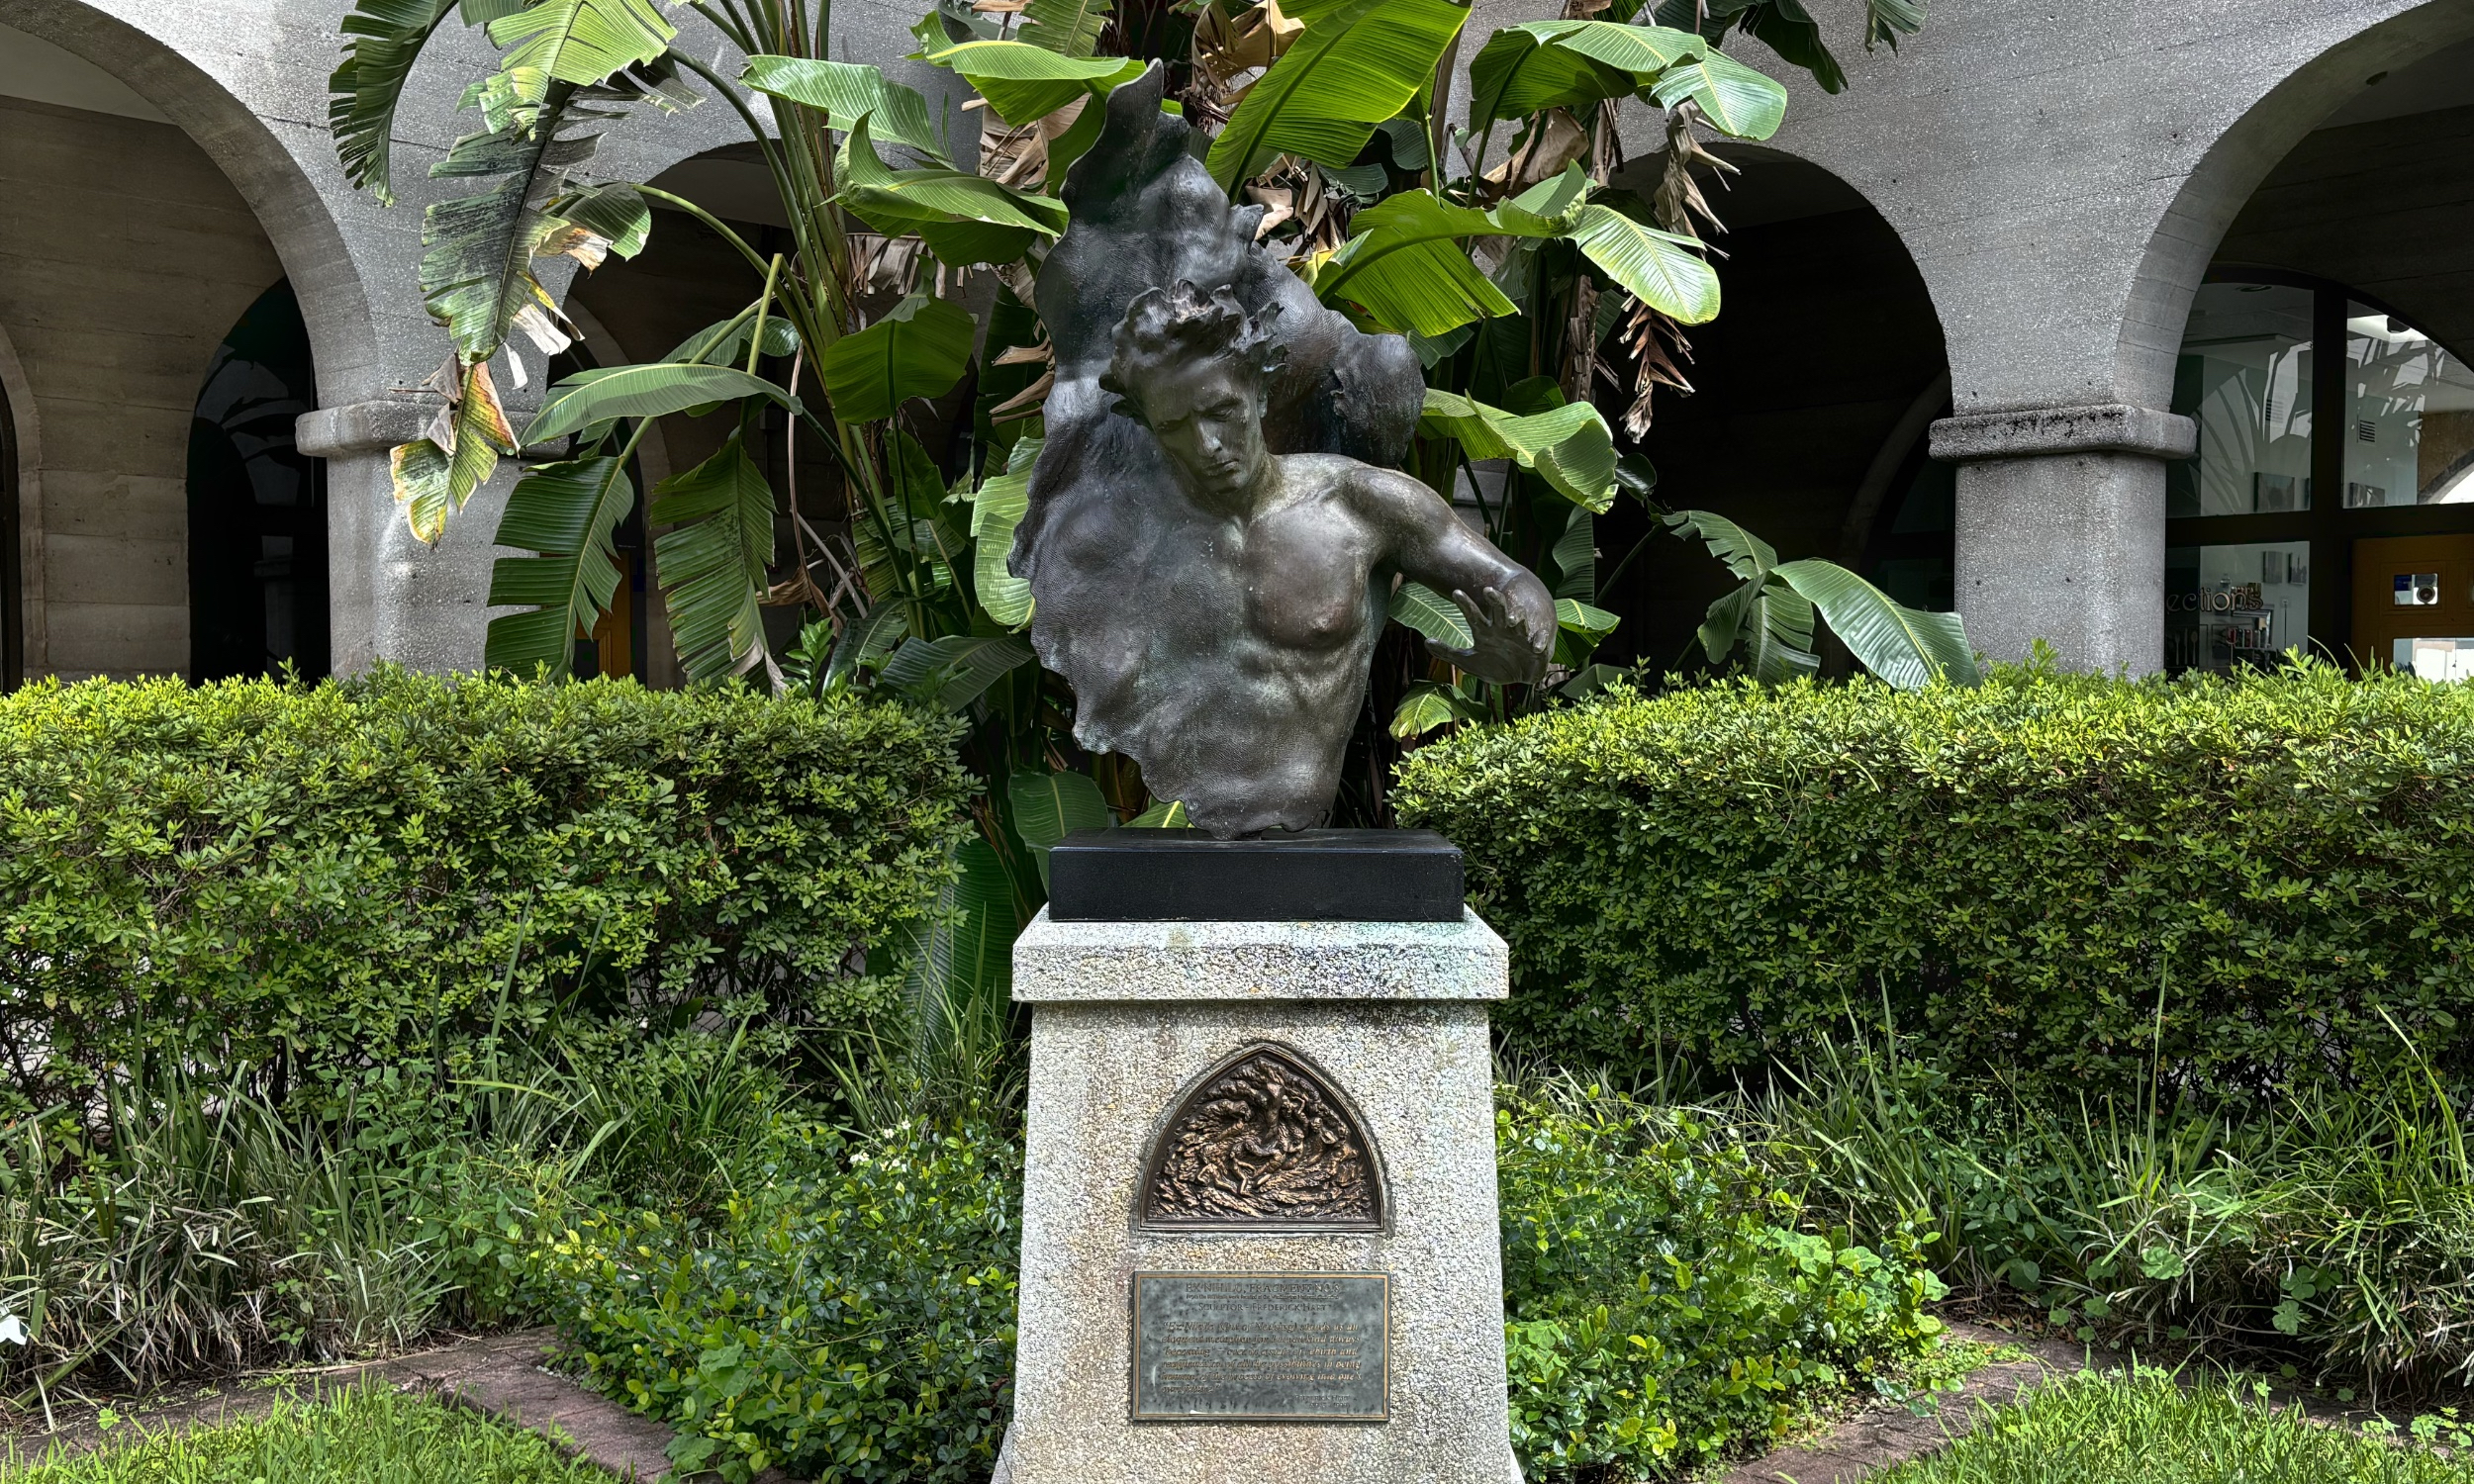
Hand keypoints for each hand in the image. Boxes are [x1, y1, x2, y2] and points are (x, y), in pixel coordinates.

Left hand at [1431, 585, 1550, 684]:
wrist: (1518, 678)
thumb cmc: (1495, 666)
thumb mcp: (1468, 662)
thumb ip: (1448, 652)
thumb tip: (1426, 642)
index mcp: (1486, 630)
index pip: (1473, 614)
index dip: (1465, 604)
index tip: (1456, 592)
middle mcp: (1502, 628)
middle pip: (1499, 609)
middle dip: (1495, 600)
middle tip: (1488, 590)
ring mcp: (1519, 636)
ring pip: (1518, 621)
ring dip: (1516, 617)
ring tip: (1510, 619)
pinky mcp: (1535, 647)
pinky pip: (1537, 642)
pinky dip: (1537, 642)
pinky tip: (1535, 646)